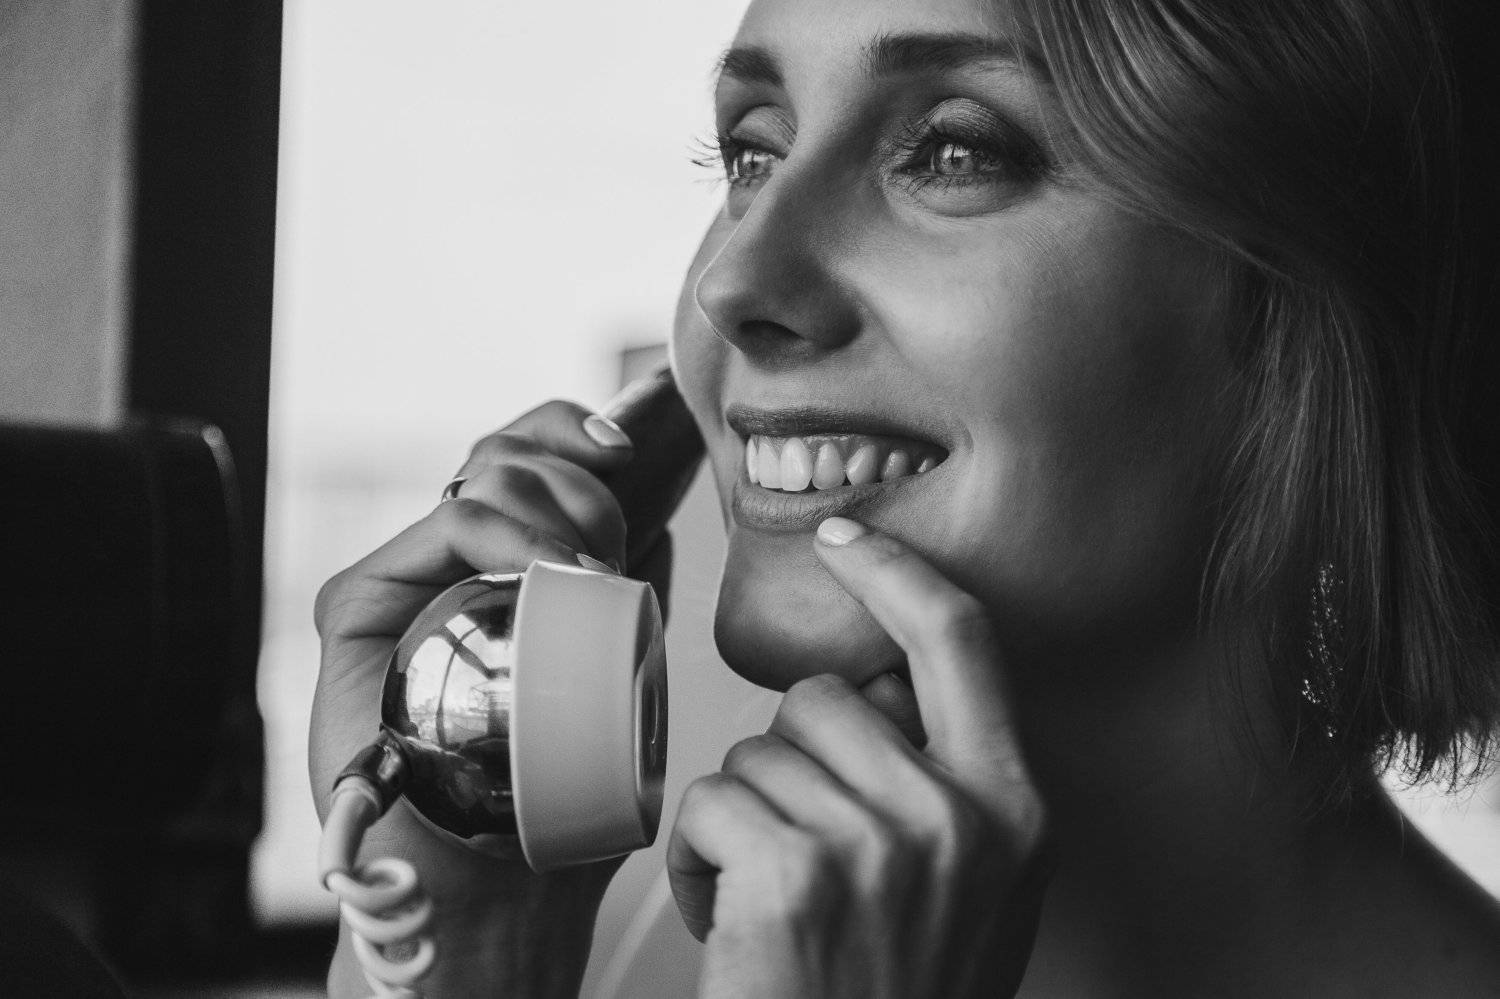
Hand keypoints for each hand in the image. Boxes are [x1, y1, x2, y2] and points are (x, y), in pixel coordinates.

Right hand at [310, 400, 640, 994]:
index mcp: (510, 566)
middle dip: (576, 477)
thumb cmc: (556, 792)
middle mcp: (454, 563)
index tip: (631, 448)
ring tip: (587, 574)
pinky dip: (502, 534)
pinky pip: (438, 528)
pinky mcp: (362, 604)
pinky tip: (546, 571)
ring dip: (551, 506)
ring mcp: (410, 578)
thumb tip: (661, 524)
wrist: (493, 880)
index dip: (577, 431)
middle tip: (608, 545)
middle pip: (509, 452)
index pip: (536, 458)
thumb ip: (623, 600)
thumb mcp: (615, 680)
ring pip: (481, 479)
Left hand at [668, 519, 1051, 998]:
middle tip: (799, 864)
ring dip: (740, 824)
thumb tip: (867, 692)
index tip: (848, 536)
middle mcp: (961, 816)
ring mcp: (884, 843)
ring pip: (754, 754)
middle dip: (787, 768)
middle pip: (824, 701)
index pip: (962, 641)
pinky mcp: (798, 873)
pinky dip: (699, 862)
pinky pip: (709, 804)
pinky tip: (734, 929)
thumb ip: (937, 785)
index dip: (898, 573)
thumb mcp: (965, 889)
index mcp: (1014, 808)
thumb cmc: (896, 996)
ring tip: (773, 912)